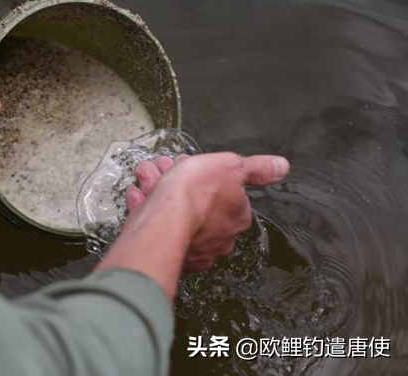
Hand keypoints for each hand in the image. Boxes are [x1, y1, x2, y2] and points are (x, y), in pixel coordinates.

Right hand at [98, 151, 288, 298]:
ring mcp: (194, 250)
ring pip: (176, 217)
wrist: (163, 219)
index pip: (221, 191)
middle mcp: (220, 238)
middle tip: (162, 170)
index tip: (187, 166)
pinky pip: (159, 231)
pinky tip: (140, 201)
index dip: (202, 174)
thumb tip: (280, 166)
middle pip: (198, 205)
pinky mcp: (169, 255)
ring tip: (147, 180)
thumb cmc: (196, 193)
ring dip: (159, 194)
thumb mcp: (230, 166)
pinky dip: (148, 213)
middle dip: (178, 183)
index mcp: (236, 217)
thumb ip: (256, 168)